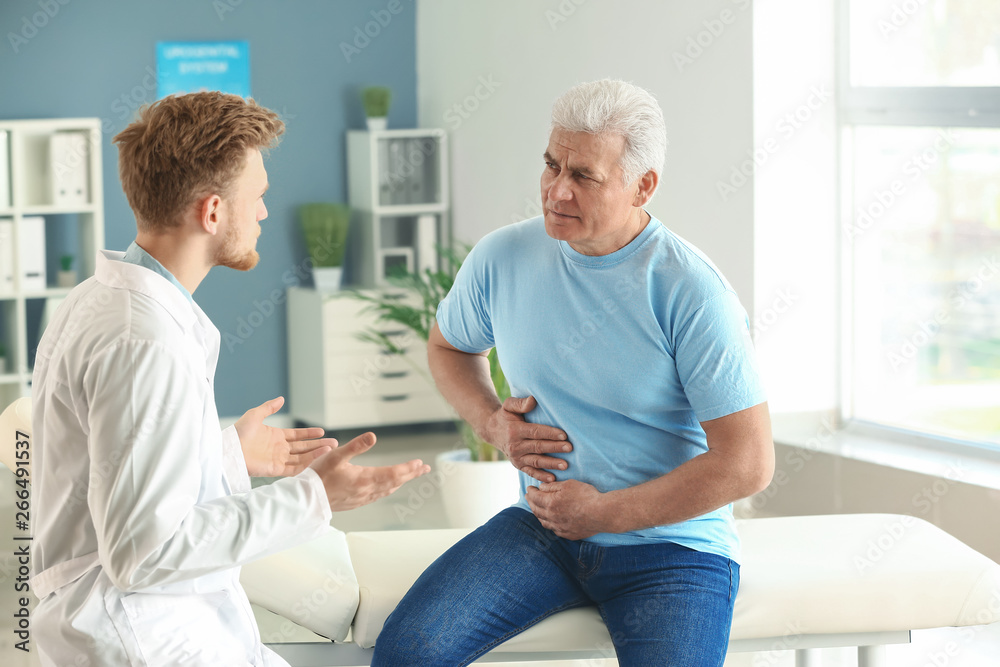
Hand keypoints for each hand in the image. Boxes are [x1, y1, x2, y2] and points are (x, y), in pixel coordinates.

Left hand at [235, 397, 335, 476]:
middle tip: (334, 443)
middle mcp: (279, 449)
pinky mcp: (275, 470)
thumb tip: (281, 399)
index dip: (309, 433)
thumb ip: (269, 407)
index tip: (322, 431)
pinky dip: (307, 463)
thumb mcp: (255, 415)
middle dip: (318, 445)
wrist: (229, 449)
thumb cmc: (239, 432)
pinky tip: (317, 457)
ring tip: (330, 448)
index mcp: (276, 436)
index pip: (297, 436)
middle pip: (303, 447)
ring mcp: (278, 460)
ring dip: (316, 453)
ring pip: (302, 457)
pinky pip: (294, 468)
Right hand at [309, 431, 430, 511]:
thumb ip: (356, 446)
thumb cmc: (318, 476)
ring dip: (401, 482)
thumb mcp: (335, 456)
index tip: (420, 463)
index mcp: (365, 479)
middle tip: (424, 468)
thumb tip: (373, 436)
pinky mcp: (356, 502)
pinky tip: (388, 487)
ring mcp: (362, 498)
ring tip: (411, 475)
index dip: (408, 468)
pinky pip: (378, 496)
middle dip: (411, 474)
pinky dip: (389, 489)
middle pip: (395, 482)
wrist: (305, 500)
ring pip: (388, 490)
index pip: (394, 473)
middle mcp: (367, 491)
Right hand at [485, 396, 571, 482]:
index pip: (535, 432)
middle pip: (538, 447)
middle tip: (570, 448)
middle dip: (555, 448)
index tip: (564, 435)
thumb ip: (520, 403)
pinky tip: (552, 478)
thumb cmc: (505, 416)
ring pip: (536, 461)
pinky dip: (541, 476)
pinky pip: (530, 471)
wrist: (492, 431)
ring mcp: (516, 457)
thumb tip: (533, 400)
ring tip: (566, 465)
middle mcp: (515, 445)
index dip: (550, 434)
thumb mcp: (509, 405)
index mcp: (514, 430)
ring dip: (551, 464)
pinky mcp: (518, 465)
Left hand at [525, 480, 610, 540]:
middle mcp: (552, 517)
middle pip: (536, 510)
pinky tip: (550, 521)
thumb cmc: (586, 496)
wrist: (602, 513)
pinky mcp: (568, 534)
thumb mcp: (569, 485)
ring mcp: (560, 528)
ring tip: (536, 509)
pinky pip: (554, 530)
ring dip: (538, 514)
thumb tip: (541, 488)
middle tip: (528, 497)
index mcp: (551, 504)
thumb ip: (552, 486)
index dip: (530, 492)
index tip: (529, 488)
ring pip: (543, 522)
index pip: (535, 497)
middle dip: (531, 502)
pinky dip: (548, 524)